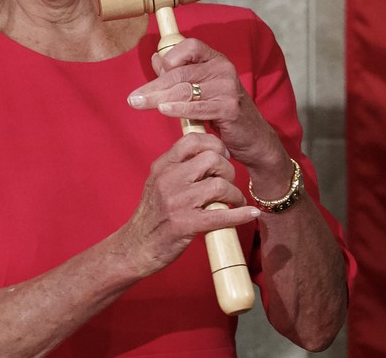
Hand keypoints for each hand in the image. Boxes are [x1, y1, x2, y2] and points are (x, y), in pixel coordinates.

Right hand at [119, 132, 259, 277]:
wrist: (136, 246)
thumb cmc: (152, 215)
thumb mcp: (157, 182)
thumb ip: (177, 167)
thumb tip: (206, 155)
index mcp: (162, 166)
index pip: (192, 140)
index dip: (214, 144)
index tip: (222, 156)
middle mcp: (168, 180)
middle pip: (212, 159)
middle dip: (228, 170)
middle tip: (228, 181)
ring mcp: (177, 202)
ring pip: (220, 185)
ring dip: (235, 194)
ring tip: (234, 201)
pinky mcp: (186, 224)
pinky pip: (222, 216)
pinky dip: (241, 215)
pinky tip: (249, 214)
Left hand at [126, 38, 287, 174]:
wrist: (251, 137)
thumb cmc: (221, 110)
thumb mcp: (199, 88)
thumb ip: (178, 73)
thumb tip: (155, 57)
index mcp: (215, 59)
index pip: (190, 46)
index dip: (170, 56)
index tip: (155, 72)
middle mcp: (223, 69)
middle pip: (180, 73)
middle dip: (154, 87)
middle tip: (133, 98)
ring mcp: (228, 87)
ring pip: (185, 90)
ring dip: (159, 99)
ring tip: (140, 104)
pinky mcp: (230, 107)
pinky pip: (198, 107)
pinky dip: (178, 109)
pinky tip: (163, 110)